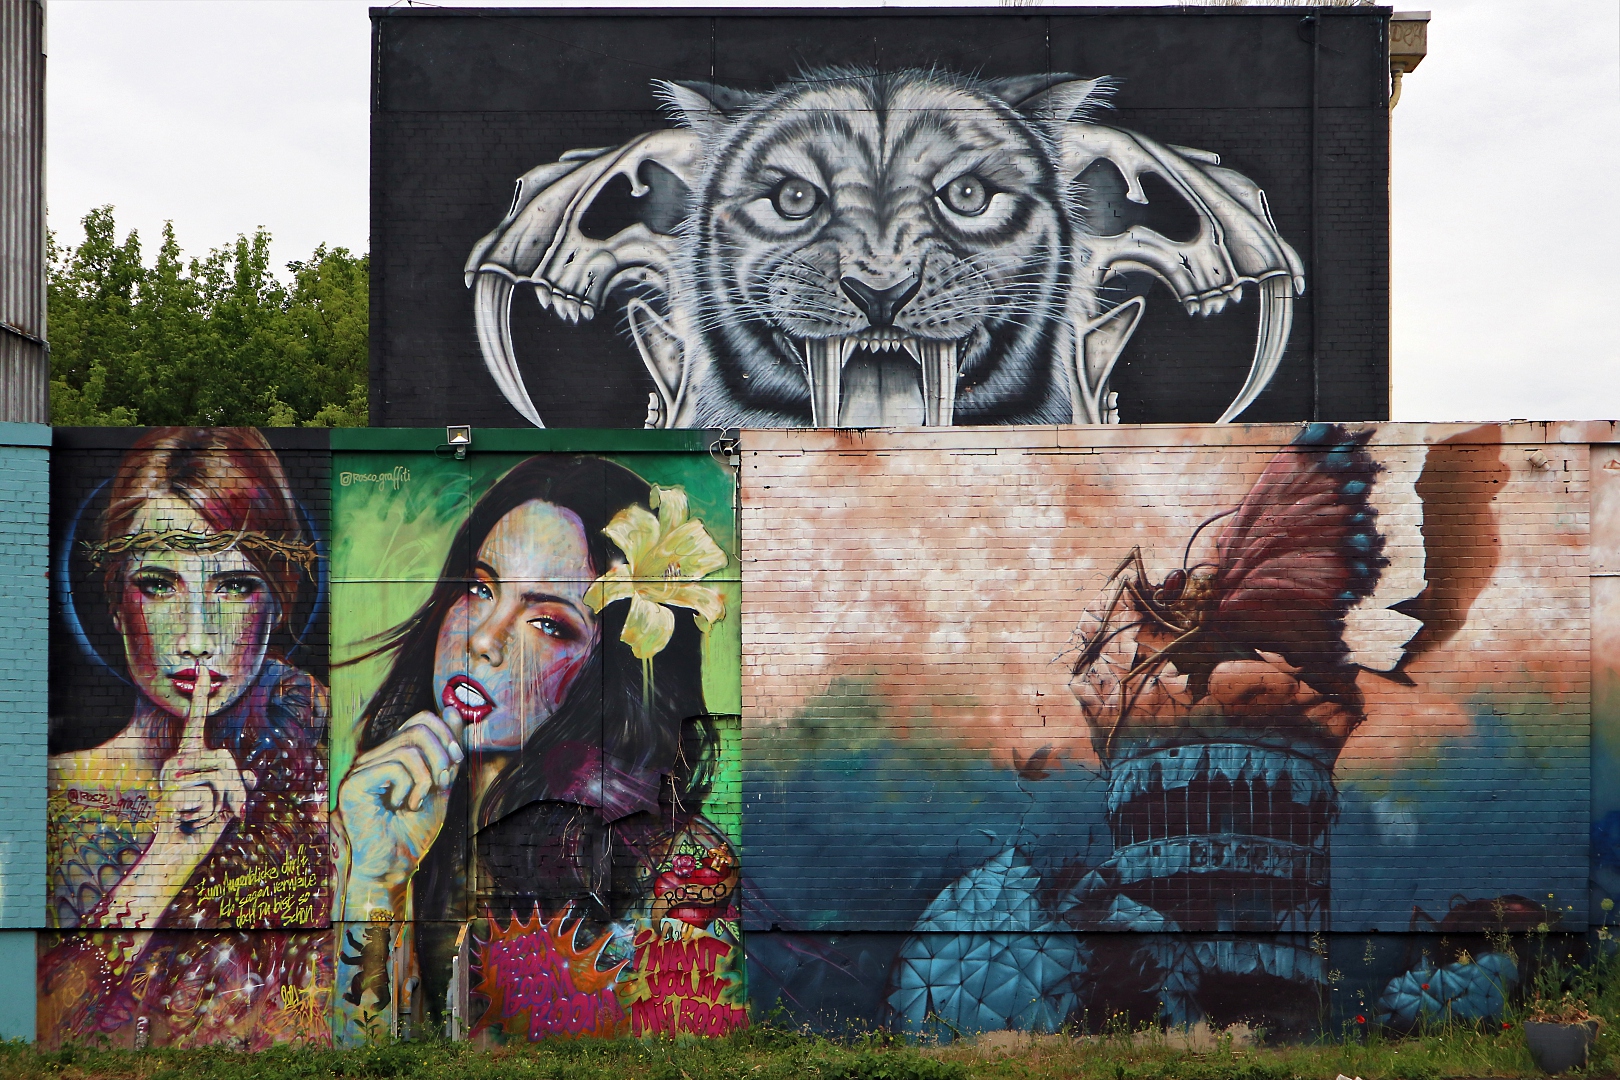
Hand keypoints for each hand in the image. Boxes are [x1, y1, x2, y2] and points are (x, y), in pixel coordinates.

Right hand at [92, 668, 254, 929]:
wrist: (177, 854)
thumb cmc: (200, 827)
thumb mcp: (226, 803)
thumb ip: (236, 787)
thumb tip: (252, 778)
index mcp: (190, 759)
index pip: (198, 723)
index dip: (202, 696)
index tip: (206, 668)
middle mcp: (177, 762)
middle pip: (227, 760)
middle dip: (236, 788)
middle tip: (228, 810)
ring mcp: (171, 777)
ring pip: (222, 778)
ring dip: (224, 803)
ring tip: (201, 815)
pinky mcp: (172, 793)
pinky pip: (211, 797)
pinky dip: (209, 815)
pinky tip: (190, 821)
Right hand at [336, 709, 464, 915]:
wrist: (396, 865)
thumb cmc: (414, 831)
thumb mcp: (441, 785)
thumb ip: (446, 751)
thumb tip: (453, 710)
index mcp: (391, 755)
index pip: (421, 718)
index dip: (446, 733)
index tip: (456, 762)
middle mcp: (373, 757)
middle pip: (419, 726)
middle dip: (442, 754)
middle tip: (442, 783)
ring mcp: (360, 768)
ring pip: (410, 746)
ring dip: (428, 778)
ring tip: (418, 801)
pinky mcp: (354, 783)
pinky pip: (396, 765)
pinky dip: (412, 787)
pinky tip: (403, 806)